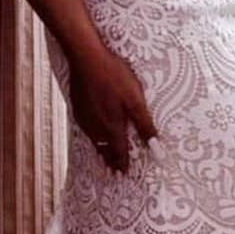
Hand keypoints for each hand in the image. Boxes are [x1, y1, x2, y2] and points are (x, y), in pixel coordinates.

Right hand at [68, 48, 156, 171]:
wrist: (86, 58)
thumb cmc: (114, 77)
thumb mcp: (135, 101)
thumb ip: (145, 126)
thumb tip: (156, 149)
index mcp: (112, 127)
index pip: (119, 152)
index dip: (123, 164)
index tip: (124, 175)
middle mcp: (97, 126)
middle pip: (105, 149)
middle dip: (110, 161)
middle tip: (113, 173)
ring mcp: (85, 117)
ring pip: (94, 140)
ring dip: (100, 151)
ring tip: (104, 158)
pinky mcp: (78, 107)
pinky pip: (86, 129)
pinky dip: (92, 137)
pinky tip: (93, 134)